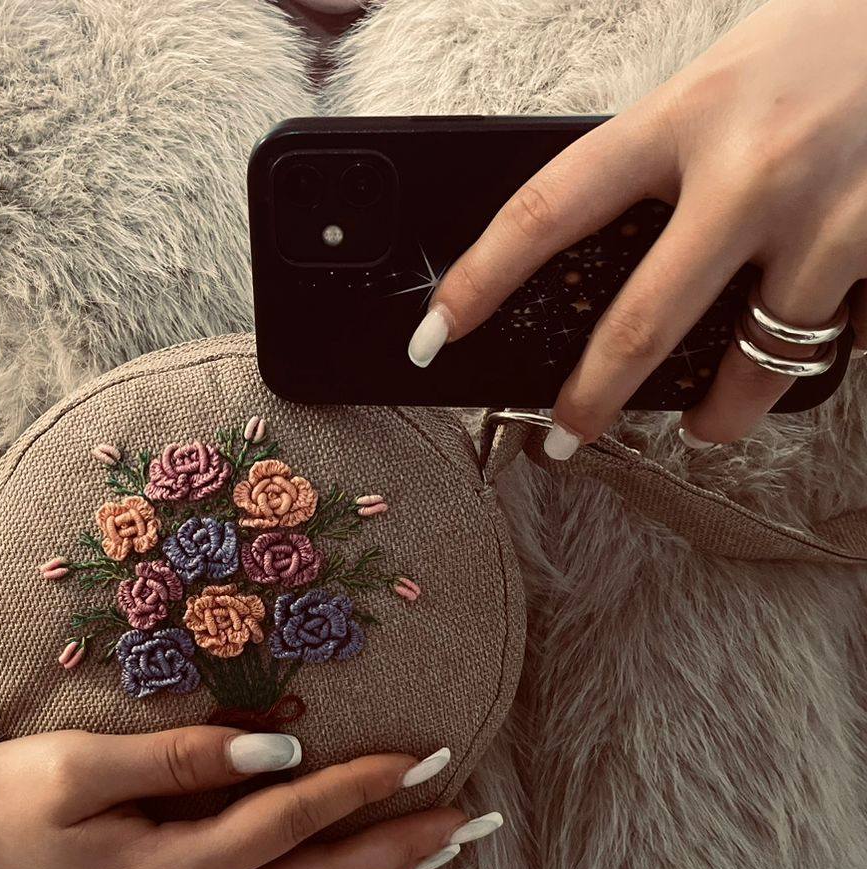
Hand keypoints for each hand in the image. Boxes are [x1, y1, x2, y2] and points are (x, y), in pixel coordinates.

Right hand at [0, 727, 501, 868]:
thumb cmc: (5, 805)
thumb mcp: (81, 766)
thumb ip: (181, 758)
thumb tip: (276, 744)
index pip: (288, 821)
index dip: (358, 785)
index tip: (422, 753)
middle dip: (399, 850)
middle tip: (470, 819)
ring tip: (437, 844)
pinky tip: (356, 864)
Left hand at [408, 0, 866, 453]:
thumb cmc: (833, 34)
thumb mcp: (724, 77)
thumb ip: (667, 156)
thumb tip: (603, 243)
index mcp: (686, 114)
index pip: (547, 210)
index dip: (478, 281)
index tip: (433, 335)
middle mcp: (749, 170)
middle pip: (640, 324)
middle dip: (591, 400)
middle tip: (563, 438)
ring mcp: (828, 215)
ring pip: (755, 358)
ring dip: (724, 411)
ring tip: (708, 425)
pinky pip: (847, 332)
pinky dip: (827, 341)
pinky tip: (825, 325)